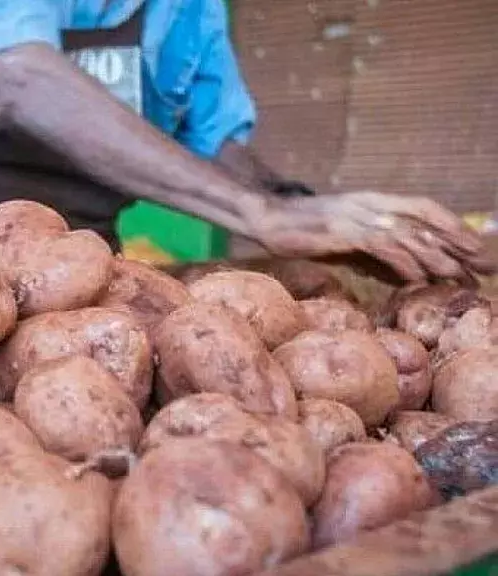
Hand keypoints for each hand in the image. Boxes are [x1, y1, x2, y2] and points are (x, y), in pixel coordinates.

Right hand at [251, 191, 495, 281]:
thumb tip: (404, 274)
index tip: (476, 248)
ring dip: (437, 257)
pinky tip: (418, 280)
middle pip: (425, 219)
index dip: (453, 225)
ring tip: (459, 277)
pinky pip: (383, 247)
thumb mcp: (345, 241)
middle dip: (457, 243)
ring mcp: (357, 215)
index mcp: (373, 200)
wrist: (266, 219)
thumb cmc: (302, 232)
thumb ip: (374, 252)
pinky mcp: (343, 231)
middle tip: (483, 265)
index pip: (424, 207)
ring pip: (410, 234)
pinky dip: (404, 264)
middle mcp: (370, 203)